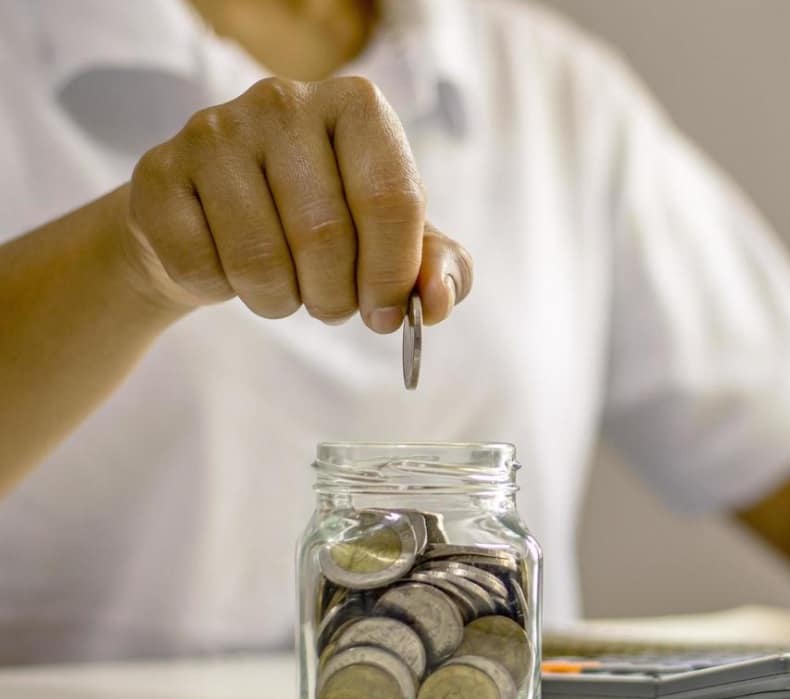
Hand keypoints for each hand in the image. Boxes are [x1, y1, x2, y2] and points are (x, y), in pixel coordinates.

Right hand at [122, 76, 470, 331]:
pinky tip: (228, 267)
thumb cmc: (323, 225)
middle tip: (332, 305)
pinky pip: (202, 267)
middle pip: (326, 236)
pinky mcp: (158, 172)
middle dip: (336, 297)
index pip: (392, 200)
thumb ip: (437, 267)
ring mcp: (213, 130)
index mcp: (357, 106)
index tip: (387, 312)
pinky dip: (222, 291)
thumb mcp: (395, 242)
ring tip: (284, 287)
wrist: (217, 222)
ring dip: (280, 301)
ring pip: (261, 260)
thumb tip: (438, 302)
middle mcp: (283, 102)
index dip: (393, 275)